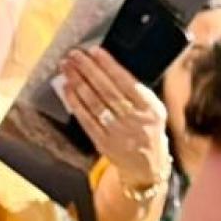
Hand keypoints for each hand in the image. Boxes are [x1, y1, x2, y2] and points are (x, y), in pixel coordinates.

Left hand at [64, 47, 170, 191]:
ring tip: (67, 67)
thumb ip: (137, 92)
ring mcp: (119, 134)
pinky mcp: (104, 144)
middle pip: (108, 91)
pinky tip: (67, 89)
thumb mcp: (153, 111)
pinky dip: (75, 103)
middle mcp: (135, 121)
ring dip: (78, 82)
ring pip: (95, 104)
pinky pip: (87, 120)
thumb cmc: (148, 131)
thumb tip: (107, 66)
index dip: (109, 66)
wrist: (148, 169)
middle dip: (89, 70)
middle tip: (74, 54)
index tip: (94, 51)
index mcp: (150, 109)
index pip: (127, 83)